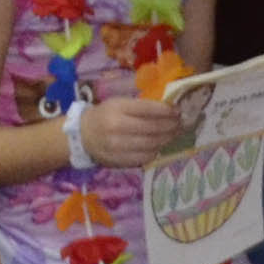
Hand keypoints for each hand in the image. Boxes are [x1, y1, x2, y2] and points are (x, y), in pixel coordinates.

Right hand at [74, 93, 196, 171]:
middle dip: (171, 126)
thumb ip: (141, 106)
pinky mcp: (118, 160)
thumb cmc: (105, 115)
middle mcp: (117, 127)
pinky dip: (155, 151)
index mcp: (118, 108)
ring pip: (151, 145)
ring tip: (174, 134)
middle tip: (181, 124)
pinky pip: (144, 158)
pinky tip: (160, 146)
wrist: (83, 135)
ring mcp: (117, 146)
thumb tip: (169, 110)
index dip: (167, 111)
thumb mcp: (119, 103)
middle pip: (152, 129)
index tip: (178, 111)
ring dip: (166, 140)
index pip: (148, 110)